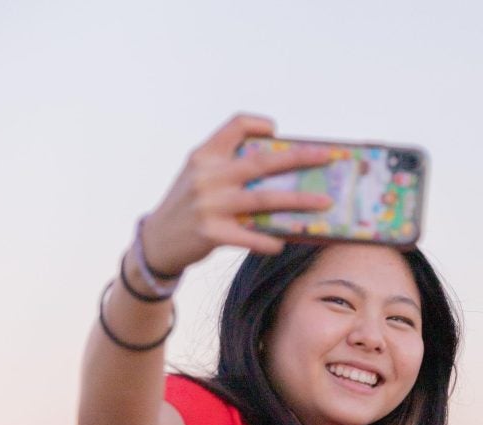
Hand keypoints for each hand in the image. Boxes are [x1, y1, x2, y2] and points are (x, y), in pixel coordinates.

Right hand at [141, 114, 335, 274]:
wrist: (156, 241)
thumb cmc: (189, 206)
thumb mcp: (199, 177)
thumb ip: (229, 168)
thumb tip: (284, 171)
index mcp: (205, 156)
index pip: (234, 126)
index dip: (258, 124)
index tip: (278, 131)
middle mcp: (207, 176)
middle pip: (261, 162)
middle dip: (298, 158)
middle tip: (326, 158)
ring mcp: (209, 205)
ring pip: (264, 200)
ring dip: (299, 200)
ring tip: (325, 203)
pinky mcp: (211, 233)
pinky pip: (252, 236)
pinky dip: (271, 240)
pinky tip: (284, 242)